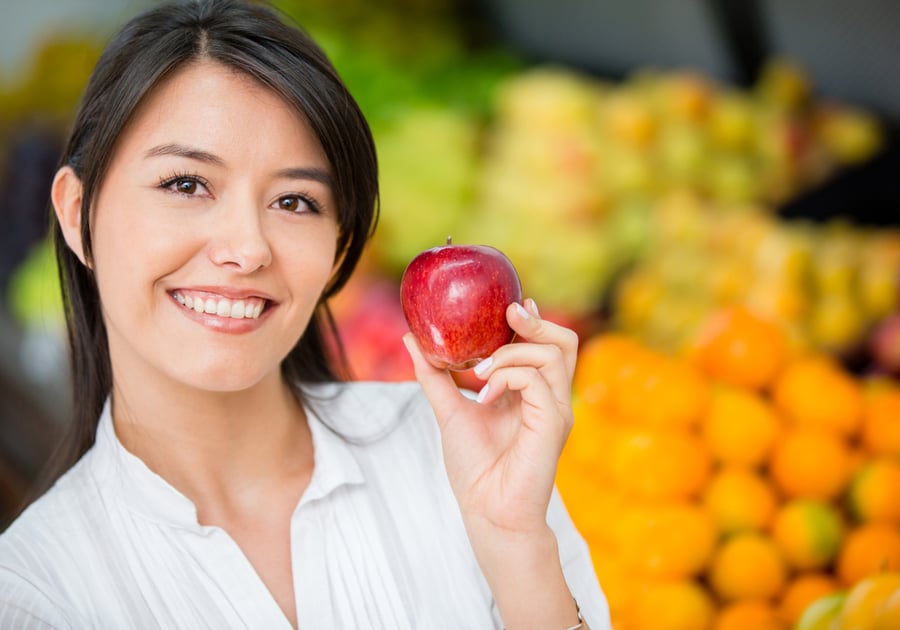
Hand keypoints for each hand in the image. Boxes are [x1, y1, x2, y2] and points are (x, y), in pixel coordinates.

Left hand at [403, 298, 578, 534]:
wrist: (486, 513)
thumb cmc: (474, 469)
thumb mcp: (449, 411)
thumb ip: (435, 376)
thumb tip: (411, 339)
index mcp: (532, 393)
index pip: (547, 344)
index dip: (532, 319)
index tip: (506, 305)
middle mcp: (550, 398)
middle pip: (564, 341)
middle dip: (536, 320)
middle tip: (507, 314)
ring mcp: (556, 409)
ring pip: (554, 352)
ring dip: (511, 352)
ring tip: (480, 372)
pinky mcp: (554, 423)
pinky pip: (538, 379)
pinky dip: (508, 376)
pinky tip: (484, 394)